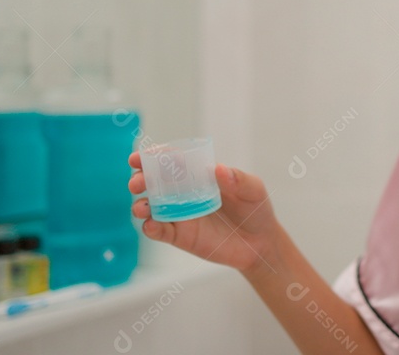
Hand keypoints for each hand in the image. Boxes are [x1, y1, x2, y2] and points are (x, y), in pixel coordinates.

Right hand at [128, 153, 279, 274]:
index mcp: (197, 175)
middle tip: (137, 183)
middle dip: (141, 179)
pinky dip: (151, 228)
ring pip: (150, 207)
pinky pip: (160, 231)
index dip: (152, 157)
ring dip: (141, 205)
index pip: (171, 161)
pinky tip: (151, 225)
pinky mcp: (181, 236)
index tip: (139, 157)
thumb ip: (238, 179)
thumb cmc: (256, 209)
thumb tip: (218, 169)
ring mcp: (179, 214)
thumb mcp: (253, 189)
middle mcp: (183, 192)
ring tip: (141, 208)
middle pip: (153, 182)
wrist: (260, 242)